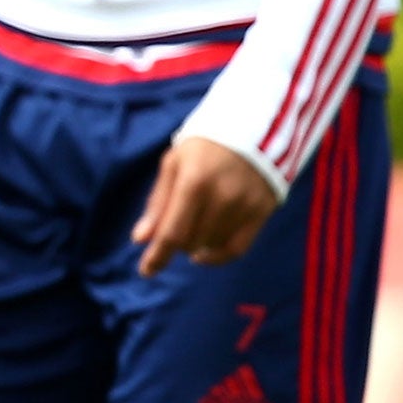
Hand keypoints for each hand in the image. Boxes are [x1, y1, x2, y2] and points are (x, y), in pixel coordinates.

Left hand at [132, 136, 279, 276]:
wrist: (252, 130)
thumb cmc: (203, 148)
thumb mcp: (173, 165)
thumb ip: (158, 203)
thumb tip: (140, 239)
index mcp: (194, 182)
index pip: (173, 231)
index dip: (157, 255)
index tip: (146, 271)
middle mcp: (222, 197)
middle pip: (191, 242)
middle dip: (176, 241)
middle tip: (174, 226)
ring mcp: (245, 206)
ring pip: (212, 246)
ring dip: (195, 245)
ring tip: (192, 226)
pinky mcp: (262, 212)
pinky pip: (237, 249)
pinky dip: (218, 256)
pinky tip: (205, 254)